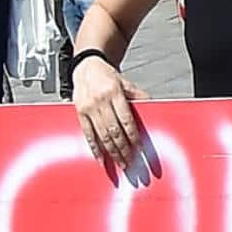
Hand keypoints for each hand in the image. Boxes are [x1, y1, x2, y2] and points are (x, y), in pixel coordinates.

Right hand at [72, 53, 146, 171]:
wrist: (86, 67)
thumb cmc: (108, 76)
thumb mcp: (126, 82)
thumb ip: (139, 96)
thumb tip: (152, 107)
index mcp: (114, 92)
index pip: (126, 120)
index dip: (133, 136)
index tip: (140, 149)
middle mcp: (99, 101)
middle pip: (113, 131)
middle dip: (123, 149)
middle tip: (131, 163)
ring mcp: (88, 108)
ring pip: (101, 135)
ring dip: (111, 152)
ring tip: (120, 163)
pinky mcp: (79, 113)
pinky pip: (87, 134)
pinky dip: (94, 148)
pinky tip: (100, 158)